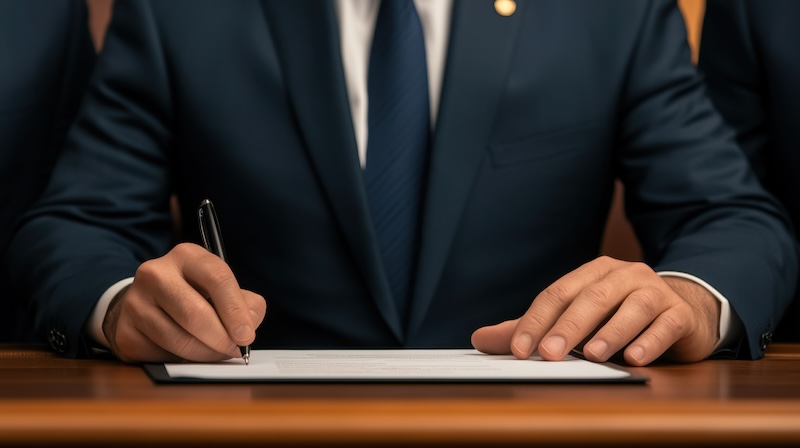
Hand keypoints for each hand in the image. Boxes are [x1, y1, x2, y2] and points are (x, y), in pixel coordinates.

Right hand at [102, 243, 266, 362]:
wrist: (145, 303)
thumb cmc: (192, 295)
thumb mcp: (221, 289)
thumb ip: (245, 303)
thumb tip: (249, 325)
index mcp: (186, 256)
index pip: (217, 278)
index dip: (235, 310)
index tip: (246, 334)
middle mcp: (155, 273)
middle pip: (196, 313)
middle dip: (222, 338)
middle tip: (235, 350)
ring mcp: (135, 302)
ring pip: (179, 340)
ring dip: (206, 354)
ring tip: (216, 353)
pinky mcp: (125, 332)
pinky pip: (162, 355)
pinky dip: (183, 361)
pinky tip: (189, 354)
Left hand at [471, 256, 719, 365]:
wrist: (683, 310)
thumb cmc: (620, 315)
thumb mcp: (576, 319)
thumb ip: (532, 329)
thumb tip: (480, 339)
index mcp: (592, 274)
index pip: (557, 294)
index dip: (536, 321)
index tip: (518, 350)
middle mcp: (623, 276)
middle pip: (592, 298)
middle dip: (568, 326)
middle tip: (548, 353)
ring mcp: (655, 292)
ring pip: (632, 308)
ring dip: (611, 331)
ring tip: (592, 355)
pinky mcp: (680, 314)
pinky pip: (666, 324)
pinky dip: (651, 340)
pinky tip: (635, 358)